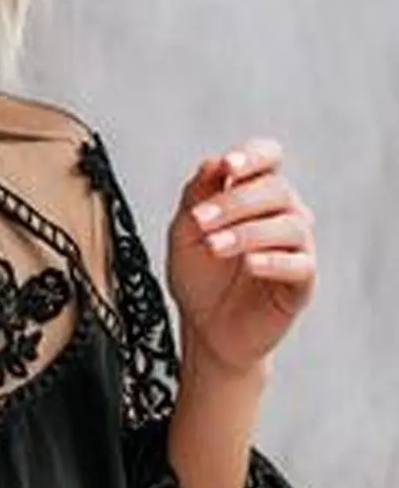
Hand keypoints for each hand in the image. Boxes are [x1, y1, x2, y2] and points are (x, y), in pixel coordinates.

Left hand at [166, 137, 316, 377]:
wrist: (205, 331)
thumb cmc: (198, 280)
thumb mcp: (185, 235)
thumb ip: (196, 197)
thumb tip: (212, 162)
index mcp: (257, 195)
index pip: (269, 159)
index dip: (254, 156)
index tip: (228, 166)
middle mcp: (283, 214)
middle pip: (275, 190)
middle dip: (234, 202)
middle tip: (200, 220)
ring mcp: (296, 247)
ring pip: (289, 225)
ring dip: (247, 232)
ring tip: (214, 248)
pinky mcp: (302, 282)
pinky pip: (300, 265)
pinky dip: (274, 262)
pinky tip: (249, 264)